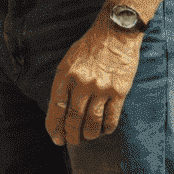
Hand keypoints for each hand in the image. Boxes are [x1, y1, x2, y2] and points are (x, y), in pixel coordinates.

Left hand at [45, 21, 143, 144]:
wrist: (115, 33)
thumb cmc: (89, 48)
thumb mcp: (68, 62)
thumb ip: (63, 84)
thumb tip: (59, 110)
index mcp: (65, 76)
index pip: (55, 109)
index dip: (54, 128)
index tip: (56, 138)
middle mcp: (81, 84)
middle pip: (73, 119)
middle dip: (71, 135)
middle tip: (72, 141)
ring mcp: (101, 88)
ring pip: (92, 122)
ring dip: (88, 134)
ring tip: (87, 137)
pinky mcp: (119, 91)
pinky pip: (112, 117)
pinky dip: (106, 128)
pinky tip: (103, 130)